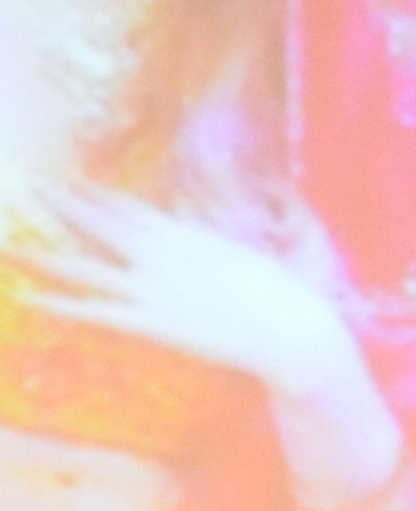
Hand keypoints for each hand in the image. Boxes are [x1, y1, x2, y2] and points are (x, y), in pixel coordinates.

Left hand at [12, 188, 364, 405]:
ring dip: (40, 255)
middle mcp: (158, 254)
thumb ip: (213, 247)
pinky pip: (97, 313)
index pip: (126, 206)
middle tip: (28, 189)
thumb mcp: (245, 258)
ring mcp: (151, 289)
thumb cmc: (285, 298)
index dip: (93, 191)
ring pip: (82, 266)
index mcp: (183, 235)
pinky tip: (32, 299)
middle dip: (60, 205)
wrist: (292, 332)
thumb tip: (203, 240)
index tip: (68, 179)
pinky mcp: (152, 324)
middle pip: (96, 223)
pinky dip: (62, 306)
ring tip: (6, 244)